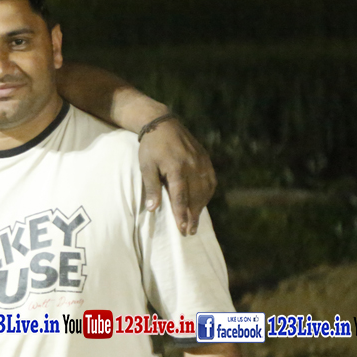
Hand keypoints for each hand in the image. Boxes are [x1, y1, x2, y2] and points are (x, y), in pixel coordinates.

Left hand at [138, 117, 215, 234]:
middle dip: (192, 215)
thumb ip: (151, 188)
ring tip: (195, 221)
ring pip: (205, 190)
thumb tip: (153, 209)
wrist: (163, 124)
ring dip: (201, 207)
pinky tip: (202, 203)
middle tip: (190, 231)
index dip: (181, 214)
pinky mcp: (205, 159)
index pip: (180, 197)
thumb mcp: (146, 166)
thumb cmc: (150, 147)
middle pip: (195, 196)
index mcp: (176, 167)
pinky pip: (211, 180)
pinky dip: (207, 194)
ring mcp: (201, 162)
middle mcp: (192, 165)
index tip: (182, 229)